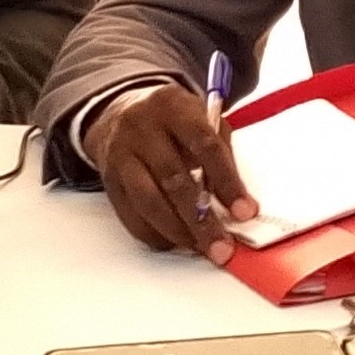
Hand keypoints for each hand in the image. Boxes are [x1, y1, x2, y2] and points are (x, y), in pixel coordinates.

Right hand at [81, 81, 256, 262]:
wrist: (119, 111)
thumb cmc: (171, 119)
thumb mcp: (200, 117)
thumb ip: (220, 152)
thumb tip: (237, 201)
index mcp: (174, 107)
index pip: (205, 146)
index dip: (227, 182)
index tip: (245, 211)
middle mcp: (142, 129)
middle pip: (174, 180)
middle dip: (202, 220)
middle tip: (223, 246)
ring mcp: (121, 155)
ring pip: (148, 201)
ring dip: (178, 231)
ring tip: (201, 247)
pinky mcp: (110, 181)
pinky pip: (130, 215)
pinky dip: (155, 234)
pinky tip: (175, 241)